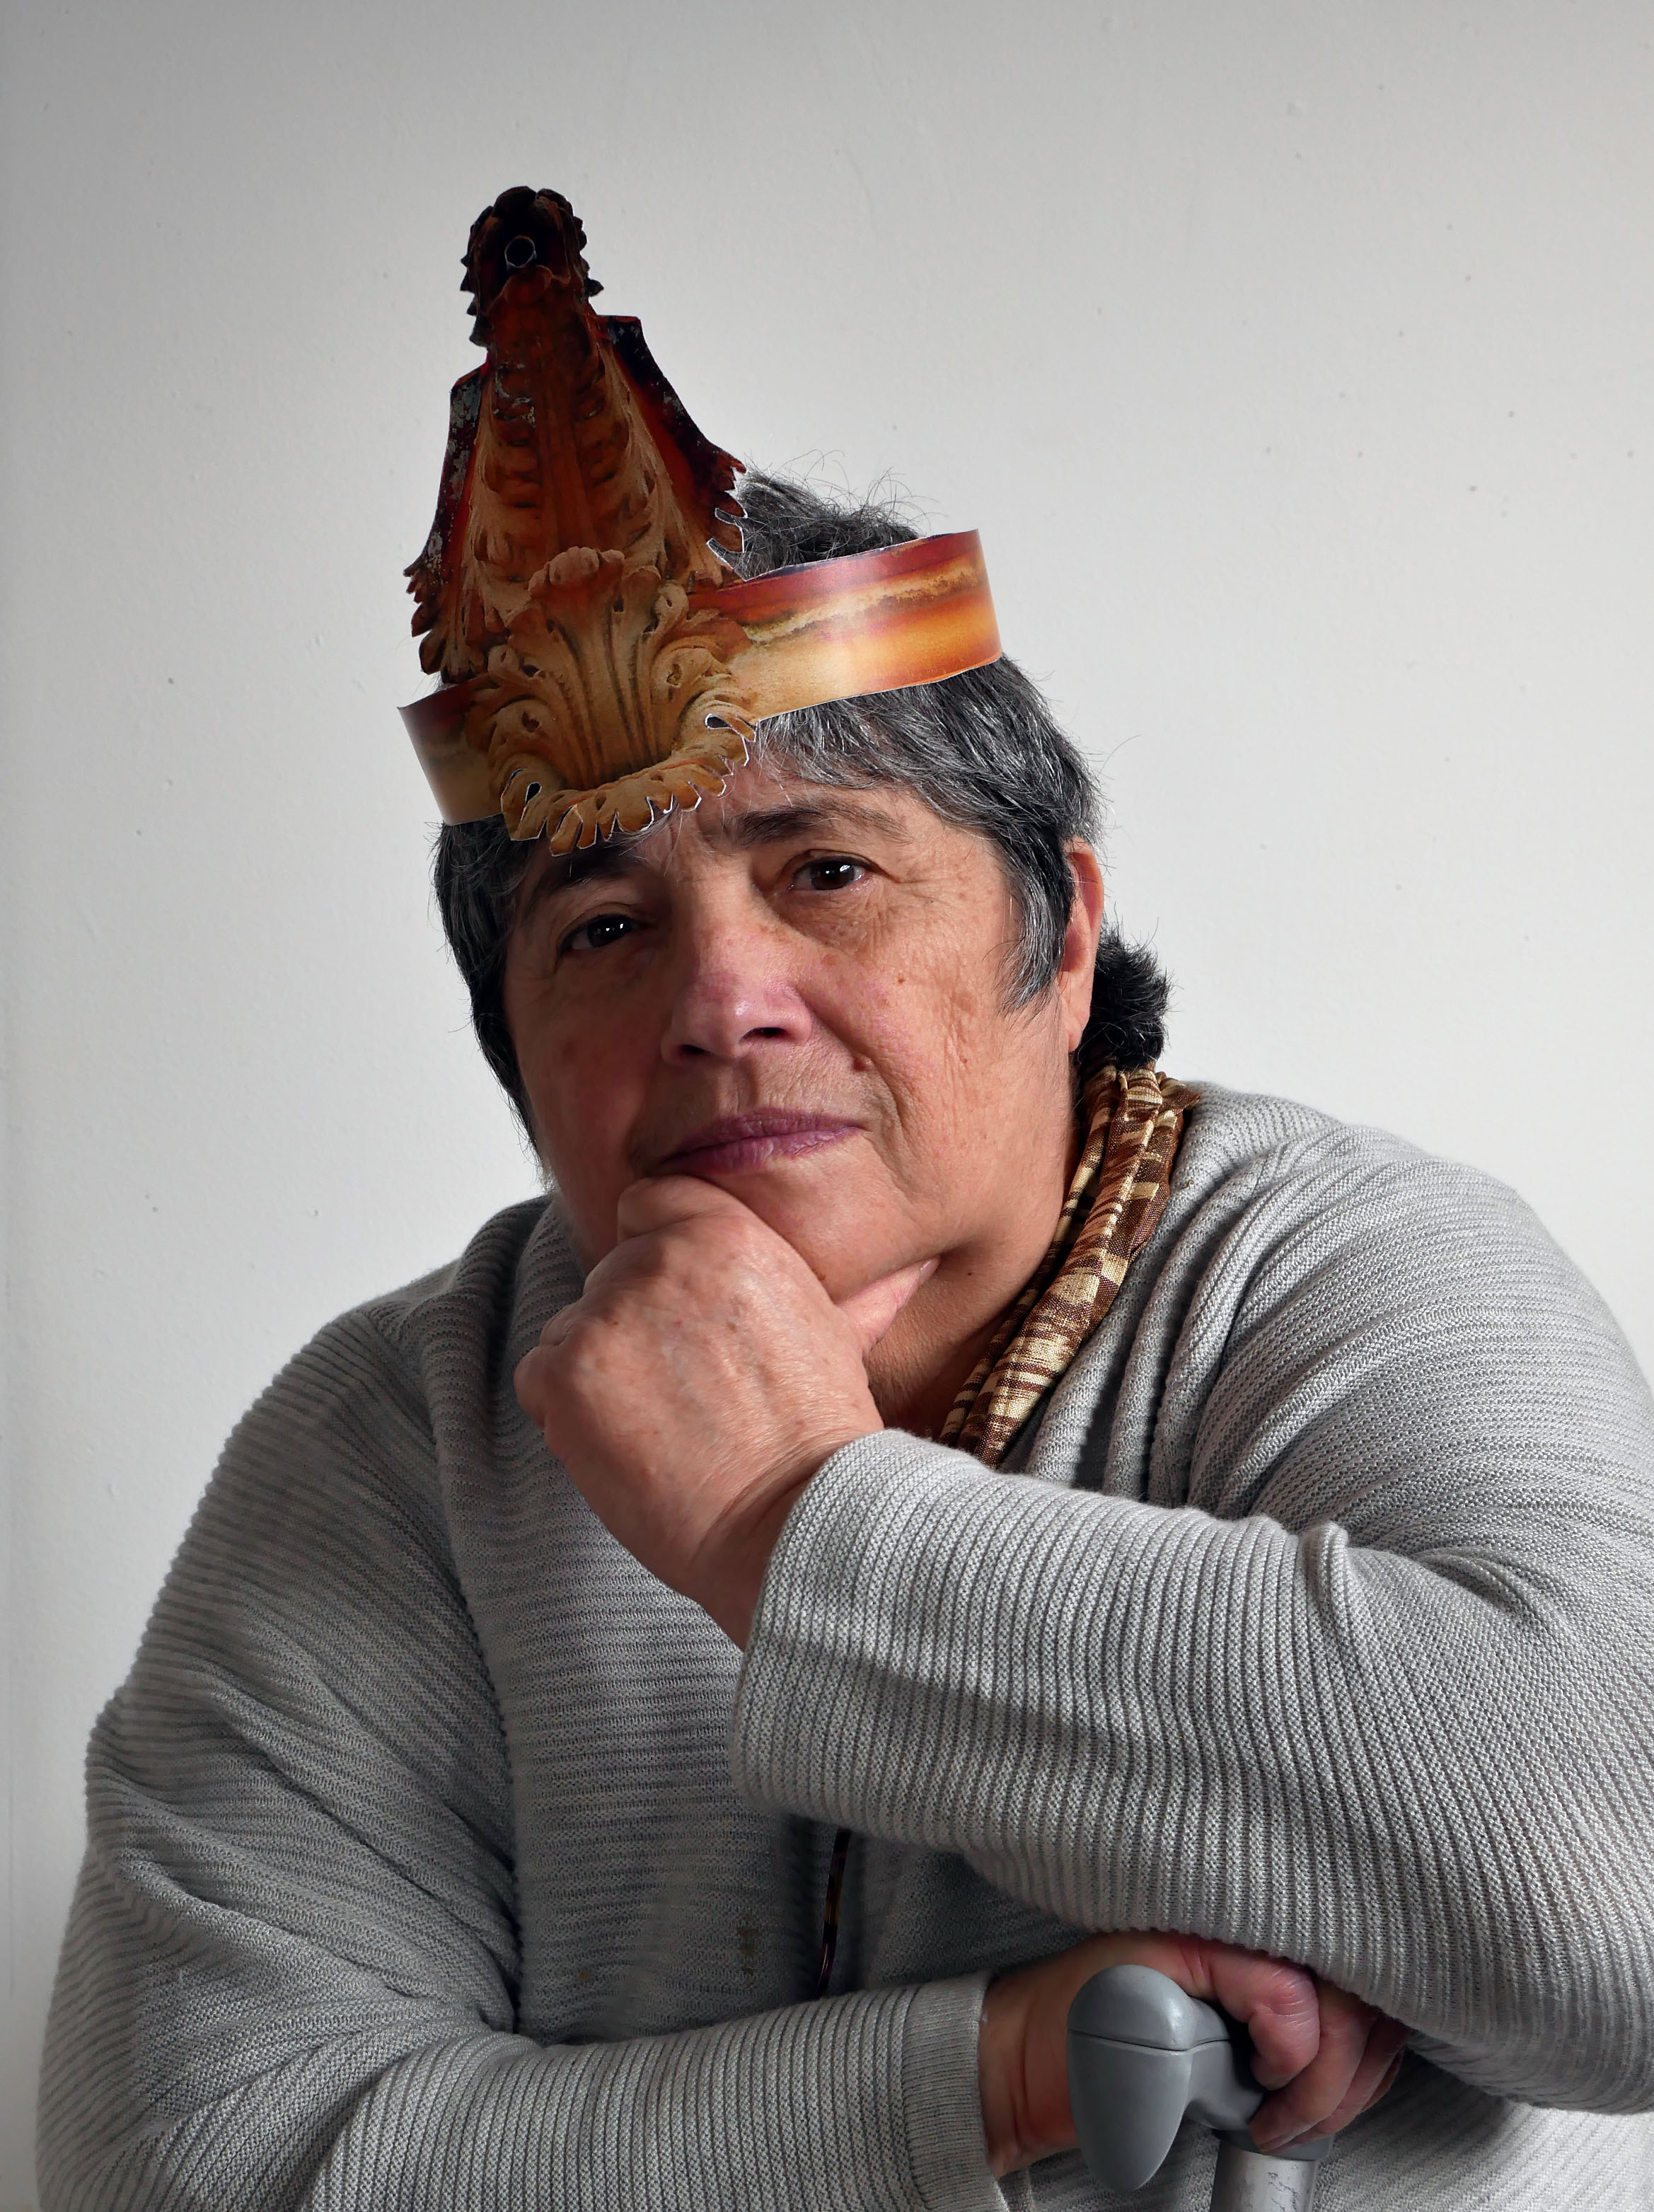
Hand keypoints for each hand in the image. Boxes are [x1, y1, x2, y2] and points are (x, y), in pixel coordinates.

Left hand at [513, 1177, 930, 1644]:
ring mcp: (606, 1318)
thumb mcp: (835, 1328)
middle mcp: (660, 1262)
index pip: (649, 1203)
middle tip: (685, 1391)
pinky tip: (626, 1444)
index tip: (675, 1306)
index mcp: (726, 1233)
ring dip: (600, 1370)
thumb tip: (914, 1263)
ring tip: (661, 1424)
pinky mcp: (567, 1377)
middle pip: (610, 1275)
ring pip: (571, 1327)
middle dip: (635, 1327)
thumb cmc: (818, 1438)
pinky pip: (538, 1376)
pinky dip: (566, 1412)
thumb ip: (812, 1277)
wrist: (795, 1520)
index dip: (656, 1254)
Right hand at [978, 1932, 1407, 2176]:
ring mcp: (1219, 1921)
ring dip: (1325, 2080)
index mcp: (1270, 1923)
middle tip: (1308, 2117)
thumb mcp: (1240, 2043)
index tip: (1351, 2091)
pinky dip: (1289, 2059)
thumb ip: (1306, 2023)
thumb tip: (1380, 2049)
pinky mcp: (1188, 1947)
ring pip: (1337, 1995)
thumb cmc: (1137, 2057)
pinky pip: (1287, 2001)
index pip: (1375, 1959)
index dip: (1383, 2035)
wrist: (1034, 2058)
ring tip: (1281, 2110)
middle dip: (1357, 2075)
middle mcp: (1253, 1908)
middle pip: (1367, 1978)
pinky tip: (1257, 2081)